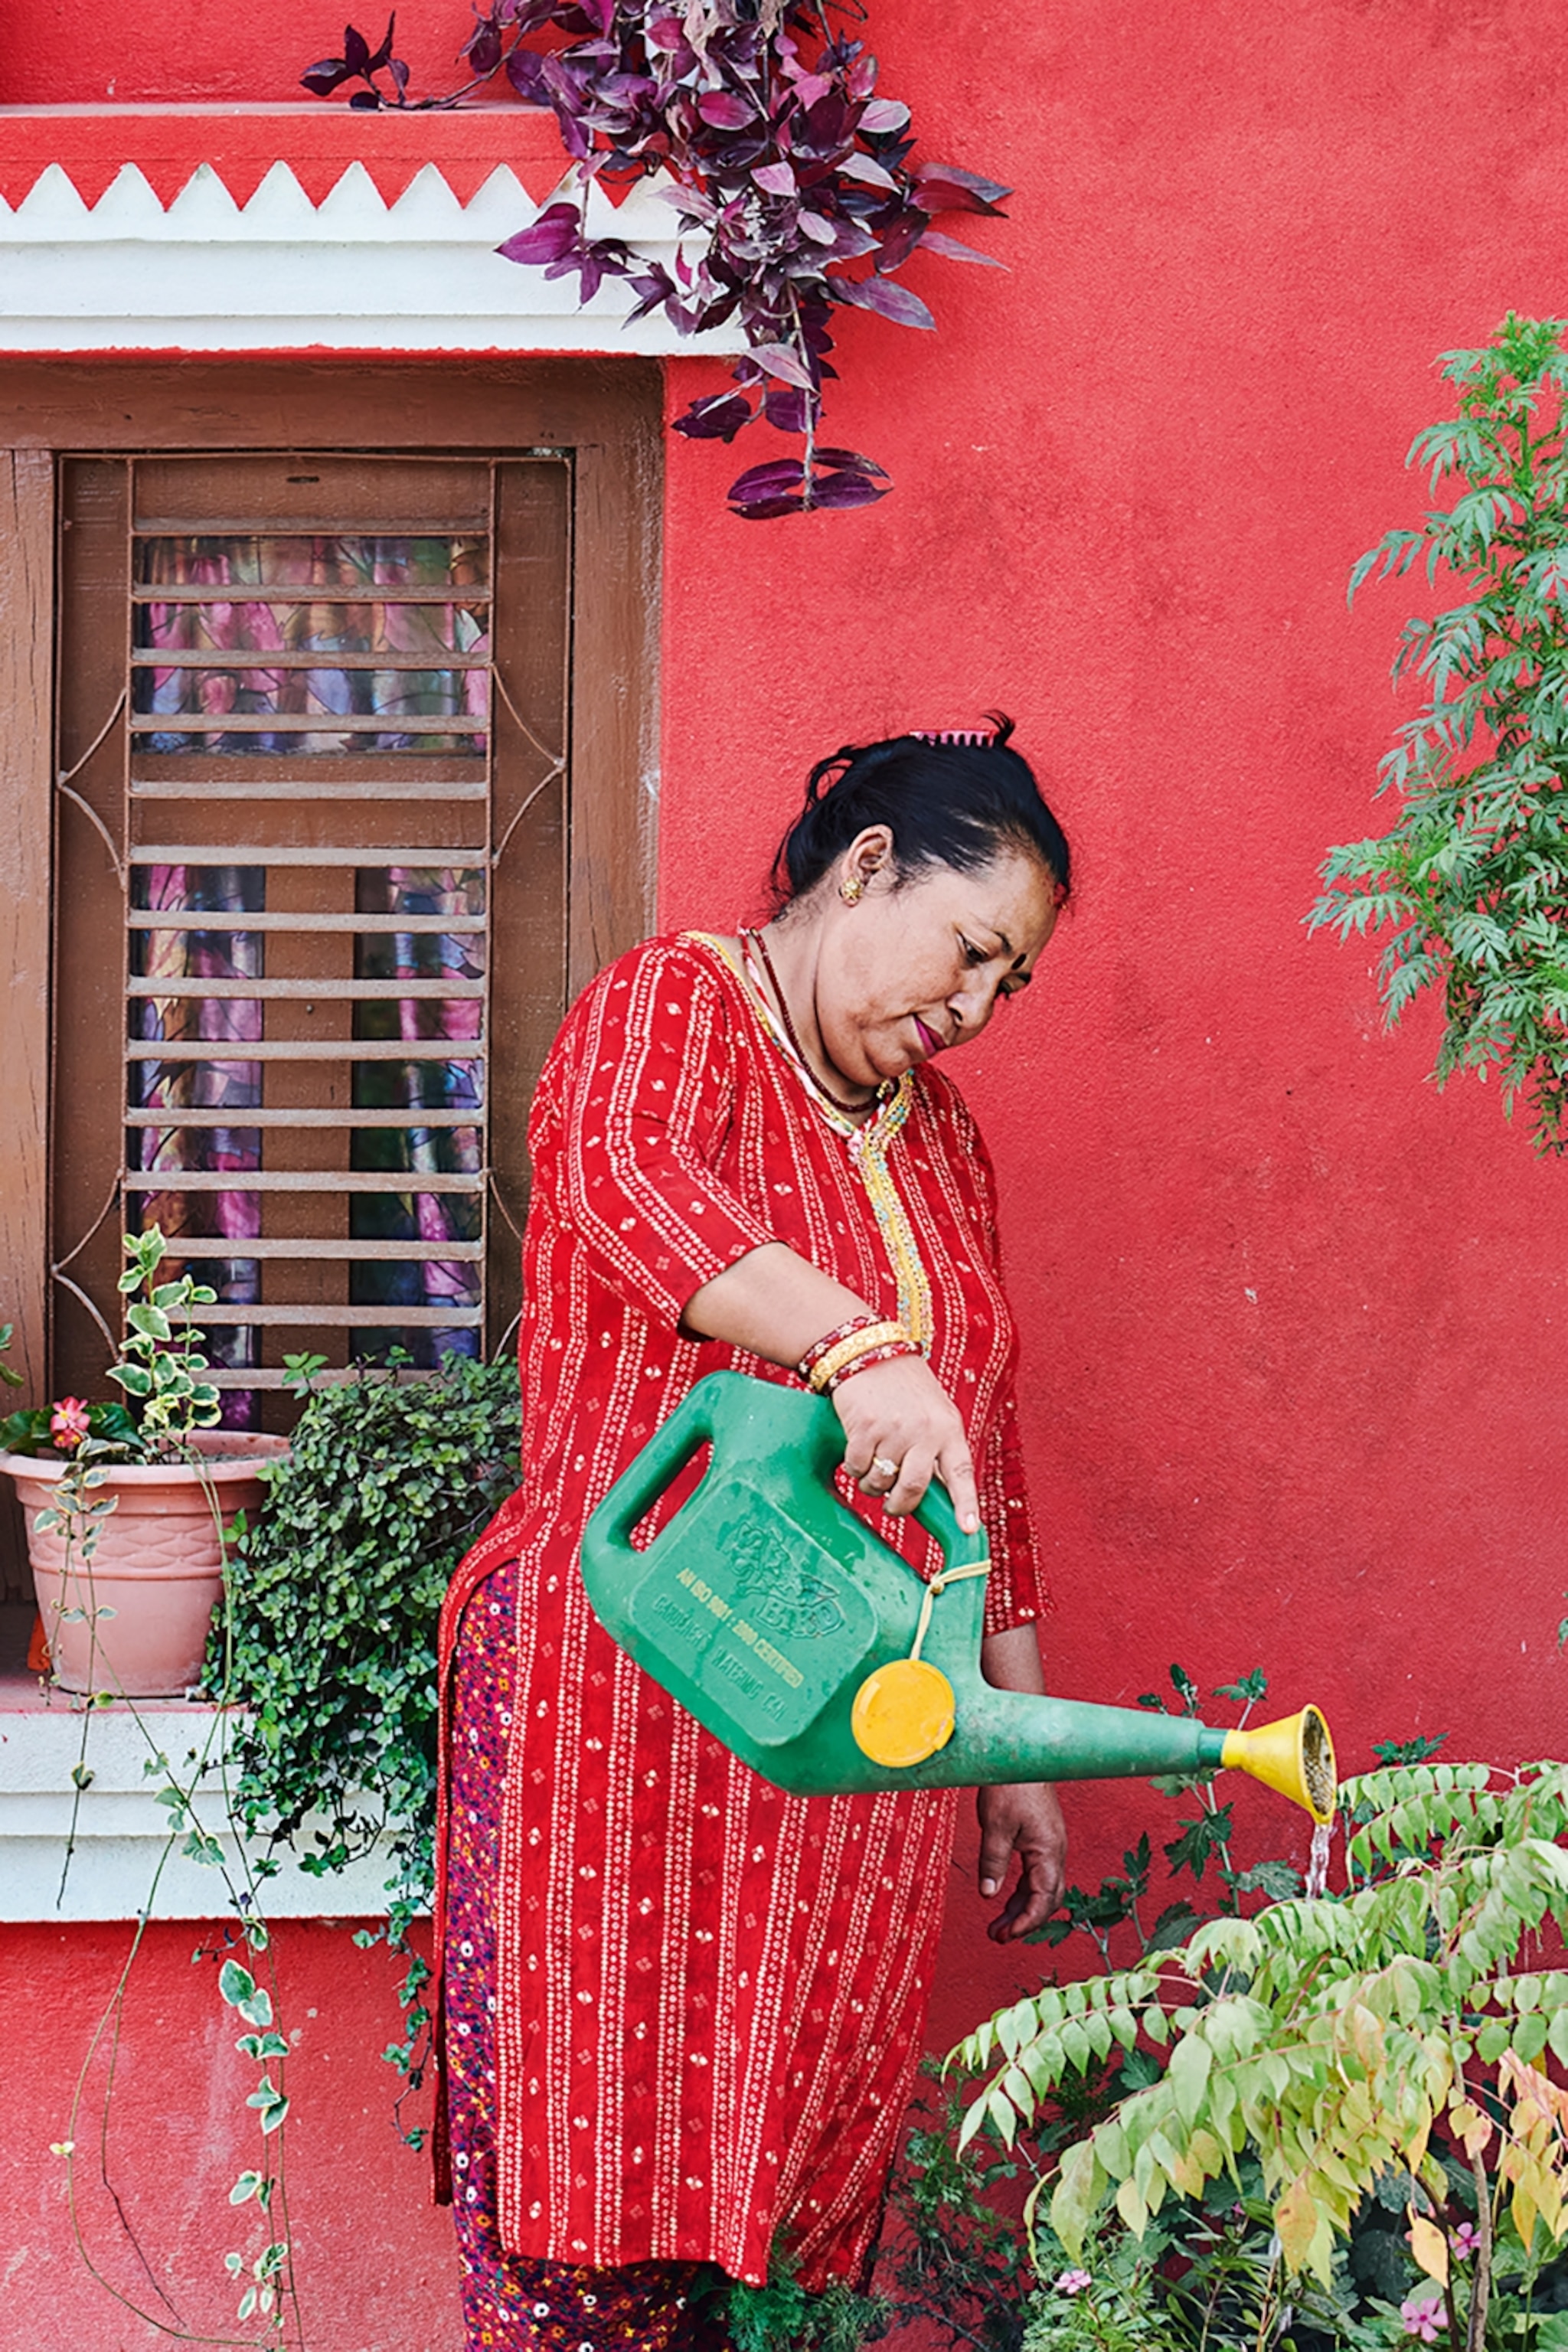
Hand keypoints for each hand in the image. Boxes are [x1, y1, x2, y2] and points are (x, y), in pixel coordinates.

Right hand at [833, 1354, 979, 1530]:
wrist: (870, 1352)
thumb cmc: (904, 1388)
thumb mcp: (933, 1413)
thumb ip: (936, 1449)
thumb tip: (935, 1495)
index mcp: (948, 1428)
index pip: (960, 1473)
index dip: (965, 1503)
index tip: (968, 1529)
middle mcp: (924, 1430)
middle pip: (913, 1488)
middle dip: (899, 1506)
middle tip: (892, 1507)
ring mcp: (894, 1428)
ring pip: (880, 1481)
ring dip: (871, 1483)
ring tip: (872, 1465)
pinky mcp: (864, 1426)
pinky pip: (856, 1467)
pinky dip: (853, 1467)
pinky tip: (857, 1448)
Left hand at [976, 1782, 1066, 1941]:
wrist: (1021, 1752)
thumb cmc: (1010, 1784)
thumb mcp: (995, 1825)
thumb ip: (992, 1862)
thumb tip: (988, 1895)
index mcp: (1048, 1851)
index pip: (1042, 1900)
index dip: (1025, 1923)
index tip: (1006, 1936)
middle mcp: (1055, 1851)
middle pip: (1046, 1899)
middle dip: (1024, 1921)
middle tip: (998, 1936)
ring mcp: (1051, 1844)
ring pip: (1041, 1887)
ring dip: (1021, 1907)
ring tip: (998, 1925)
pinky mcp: (1043, 1836)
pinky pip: (1036, 1872)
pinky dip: (1022, 1889)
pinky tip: (1004, 1896)